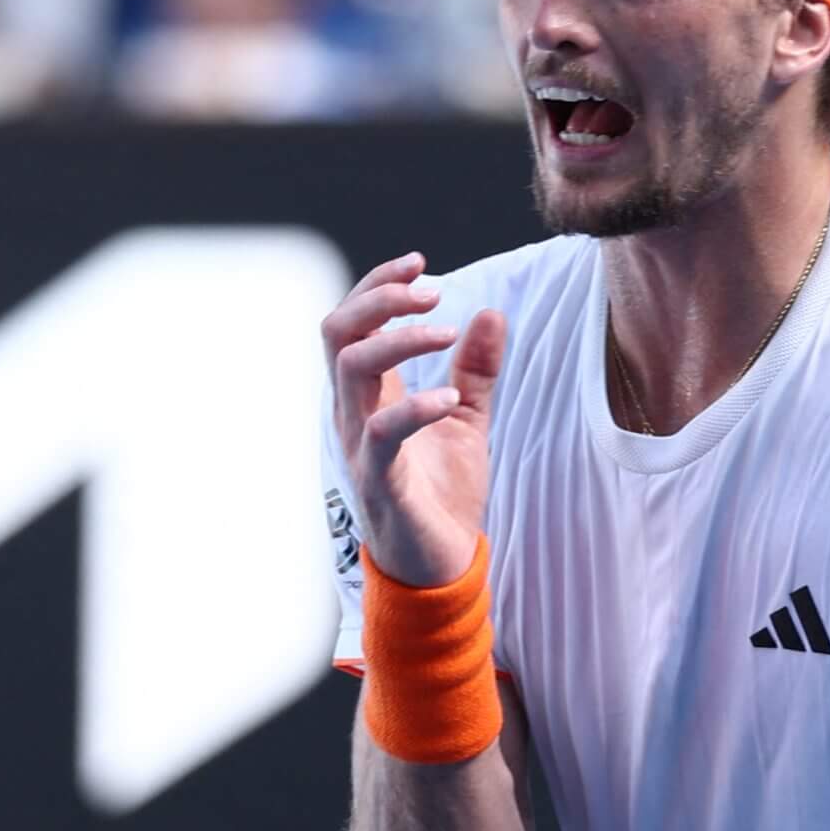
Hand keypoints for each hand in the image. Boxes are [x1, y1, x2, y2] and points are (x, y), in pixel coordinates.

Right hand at [321, 252, 505, 588]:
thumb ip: (476, 370)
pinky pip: (382, 432)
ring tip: (447, 330)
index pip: (352, 321)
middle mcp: (355, 412)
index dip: (378, 284)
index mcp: (370, 394)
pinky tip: (449, 398)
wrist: (440, 567)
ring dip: (399, 338)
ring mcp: (360, 445)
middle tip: (430, 291)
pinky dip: (415, 405)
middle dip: (378, 298)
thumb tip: (492, 314)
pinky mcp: (380, 479)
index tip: (421, 263)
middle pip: (337, 332)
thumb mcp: (466, 419)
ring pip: (352, 369)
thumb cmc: (443, 494)